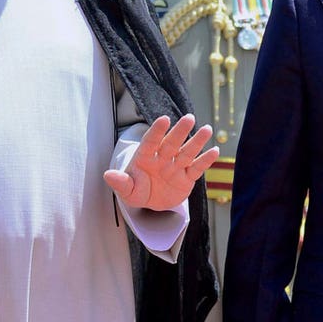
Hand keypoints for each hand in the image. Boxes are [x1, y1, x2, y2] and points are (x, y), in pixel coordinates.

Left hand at [103, 114, 218, 210]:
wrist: (151, 203)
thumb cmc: (137, 191)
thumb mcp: (127, 190)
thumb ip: (120, 182)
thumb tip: (107, 174)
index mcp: (145, 157)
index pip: (151, 141)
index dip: (157, 131)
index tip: (164, 119)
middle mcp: (162, 158)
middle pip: (171, 143)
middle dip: (180, 131)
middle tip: (189, 118)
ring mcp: (176, 166)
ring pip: (187, 152)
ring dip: (197, 141)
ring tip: (207, 129)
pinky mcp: (187, 177)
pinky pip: (197, 168)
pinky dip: (205, 160)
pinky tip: (214, 150)